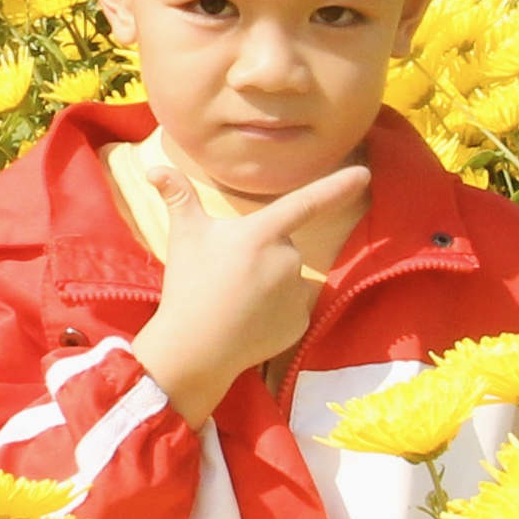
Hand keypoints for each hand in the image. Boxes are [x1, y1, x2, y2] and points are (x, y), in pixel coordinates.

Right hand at [131, 163, 369, 410]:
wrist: (195, 348)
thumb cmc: (189, 286)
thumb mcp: (184, 237)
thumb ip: (178, 197)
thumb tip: (154, 169)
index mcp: (261, 234)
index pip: (306, 202)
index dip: (337, 186)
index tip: (364, 173)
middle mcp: (287, 259)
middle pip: (283, 245)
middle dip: (263, 254)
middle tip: (229, 275)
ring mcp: (297, 293)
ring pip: (290, 276)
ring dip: (271, 282)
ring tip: (238, 300)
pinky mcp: (301, 322)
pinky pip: (294, 307)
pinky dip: (277, 312)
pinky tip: (251, 321)